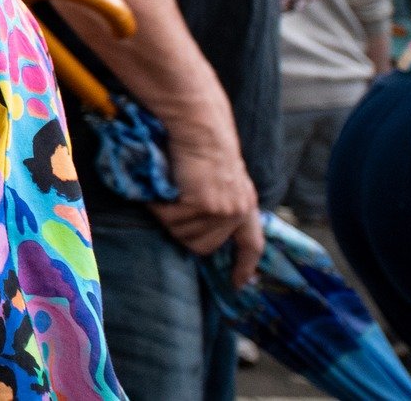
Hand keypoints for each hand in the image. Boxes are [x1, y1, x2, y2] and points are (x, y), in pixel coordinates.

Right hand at [150, 119, 262, 285]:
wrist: (199, 126)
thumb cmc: (202, 145)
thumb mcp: (221, 176)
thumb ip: (220, 199)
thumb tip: (203, 223)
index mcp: (245, 204)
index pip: (251, 245)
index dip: (244, 267)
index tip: (237, 284)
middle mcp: (237, 212)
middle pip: (203, 246)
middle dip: (183, 231)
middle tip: (174, 206)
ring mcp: (221, 211)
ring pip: (183, 234)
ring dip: (169, 216)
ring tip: (171, 189)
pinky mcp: (203, 205)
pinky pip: (170, 219)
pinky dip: (159, 205)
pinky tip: (163, 186)